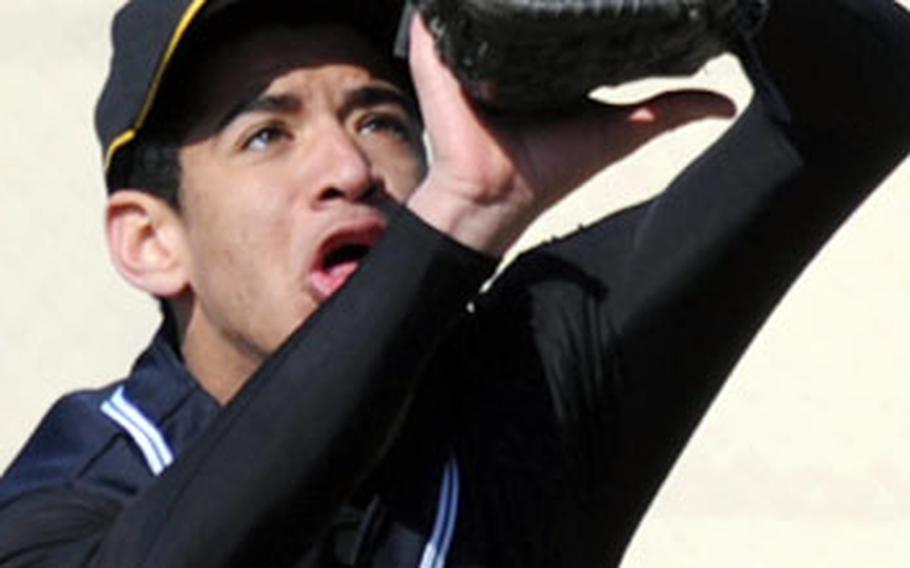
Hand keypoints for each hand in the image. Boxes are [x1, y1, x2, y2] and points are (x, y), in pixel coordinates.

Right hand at [405, 15, 736, 254]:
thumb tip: (726, 103)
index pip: (558, 12)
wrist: (496, 197)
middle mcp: (504, 52)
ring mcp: (465, 51)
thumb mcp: (623, 130)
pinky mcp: (436, 55)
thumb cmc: (552, 170)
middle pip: (517, 0)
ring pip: (476, 0)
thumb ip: (668, 110)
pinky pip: (435, 13)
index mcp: (541, 62)